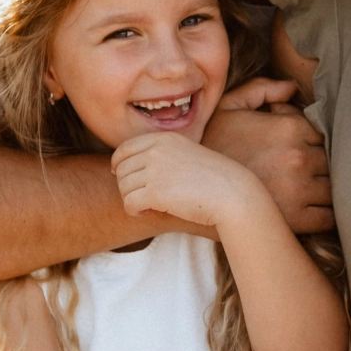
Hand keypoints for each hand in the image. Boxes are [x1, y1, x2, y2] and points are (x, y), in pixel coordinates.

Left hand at [111, 132, 257, 227]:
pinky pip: (129, 203)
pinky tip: (148, 212)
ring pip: (123, 187)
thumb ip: (162, 155)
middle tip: (143, 197)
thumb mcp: (187, 154)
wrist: (232, 194)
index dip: (118, 165)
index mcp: (164, 138)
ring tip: (149, 206)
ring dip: (132, 200)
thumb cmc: (213, 180)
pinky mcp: (155, 192)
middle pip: (121, 170)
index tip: (121, 176)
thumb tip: (130, 167)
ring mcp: (155, 170)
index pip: (124, 149)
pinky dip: (135, 211)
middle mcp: (156, 150)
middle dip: (127, 186)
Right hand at [203, 78, 332, 234]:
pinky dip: (326, 215)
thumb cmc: (210, 145)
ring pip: (333, 188)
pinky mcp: (296, 219)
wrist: (190, 188)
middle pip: (330, 161)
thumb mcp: (230, 106)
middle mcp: (299, 157)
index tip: (300, 152)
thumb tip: (292, 88)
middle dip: (320, 166)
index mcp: (290, 127)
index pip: (322, 134)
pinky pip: (327, 217)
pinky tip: (312, 211)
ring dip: (326, 190)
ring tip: (310, 192)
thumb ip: (262, 88)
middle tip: (304, 174)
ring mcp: (300, 189)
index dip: (312, 143)